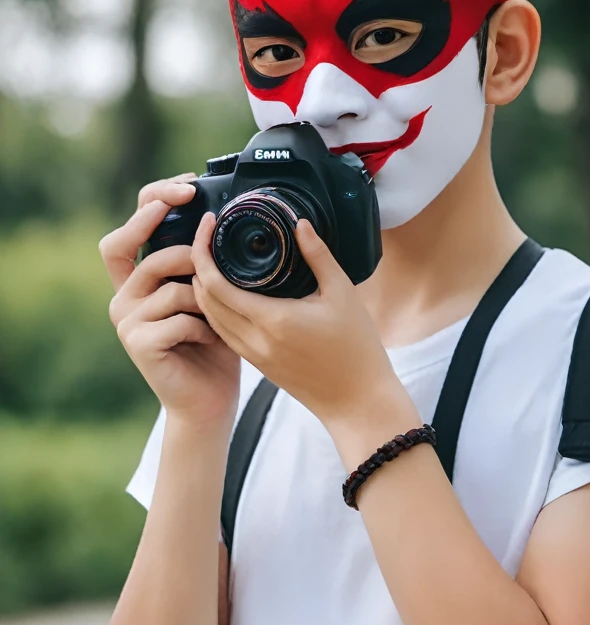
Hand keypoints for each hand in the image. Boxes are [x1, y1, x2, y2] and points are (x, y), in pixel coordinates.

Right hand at [100, 175, 240, 427]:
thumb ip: (207, 262)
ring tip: (221, 316)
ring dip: (205, 297)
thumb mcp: (213, 295)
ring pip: (170, 283)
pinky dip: (205, 328)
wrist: (209, 401)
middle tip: (204, 232)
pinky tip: (214, 341)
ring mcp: (126, 320)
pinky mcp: (138, 343)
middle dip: (166, 233)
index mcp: (139, 279)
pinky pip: (179, 317)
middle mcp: (124, 295)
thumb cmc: (216, 347)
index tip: (186, 188)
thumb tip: (223, 220)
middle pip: (132, 244)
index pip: (129, 229)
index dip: (150, 202)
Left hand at [191, 214, 412, 432]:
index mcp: (272, 320)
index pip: (215, 284)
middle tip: (207, 238)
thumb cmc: (356, 347)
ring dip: (203, 290)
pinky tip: (227, 294)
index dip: (202, 252)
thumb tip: (299, 224)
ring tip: (212, 261)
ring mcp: (253, 356)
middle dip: (197, 266)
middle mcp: (254, 340)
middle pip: (204, 300)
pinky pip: (224, 333)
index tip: (207, 226)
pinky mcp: (258, 365)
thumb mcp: (343, 294)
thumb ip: (318, 256)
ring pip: (211, 319)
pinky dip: (216, 310)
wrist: (357, 401)